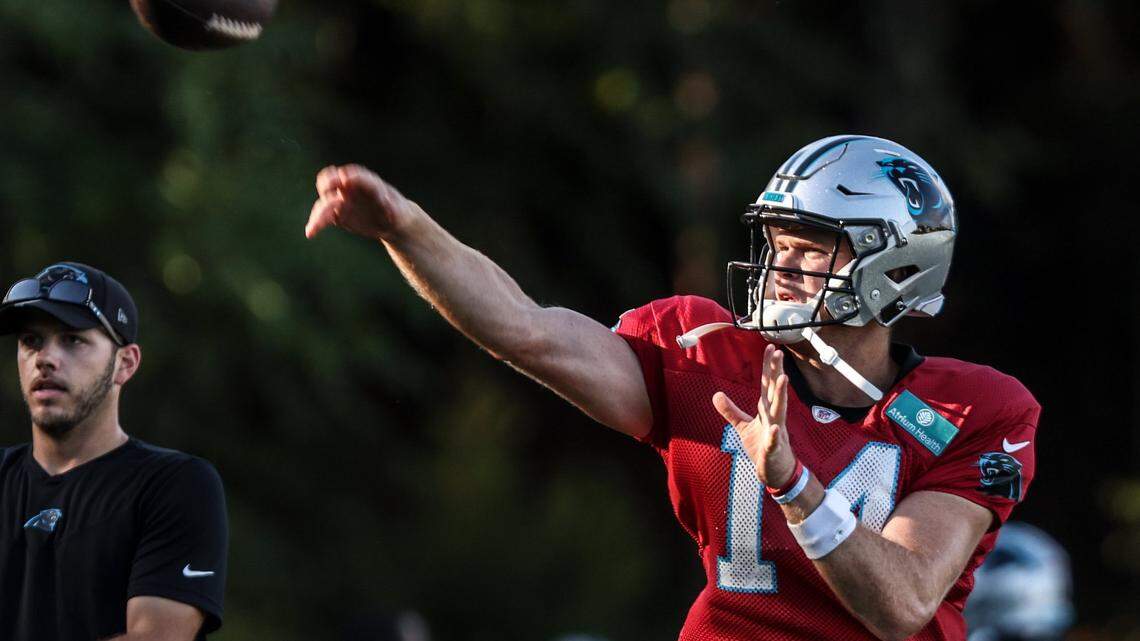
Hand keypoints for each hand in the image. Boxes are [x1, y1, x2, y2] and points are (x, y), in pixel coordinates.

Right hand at [305, 164, 420, 241]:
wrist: (392, 223)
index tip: (344, 180)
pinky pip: (323, 217)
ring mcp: (341, 200)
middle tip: (330, 198)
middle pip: (331, 181)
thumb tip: (386, 198)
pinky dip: (316, 223)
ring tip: (314, 227)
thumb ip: (390, 202)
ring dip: (318, 214)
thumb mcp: (398, 207)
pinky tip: (311, 232)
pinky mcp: (337, 214)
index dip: (350, 177)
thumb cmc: (397, 211)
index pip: (355, 174)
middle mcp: (349, 187)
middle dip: (327, 186)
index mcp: (365, 181)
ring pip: (324, 202)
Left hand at [713, 344, 796, 487]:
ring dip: (780, 396)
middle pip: (774, 392)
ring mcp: (776, 433)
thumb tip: (716, 395)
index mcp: (766, 410)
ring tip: (782, 379)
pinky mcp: (773, 450)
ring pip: (779, 411)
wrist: (776, 472)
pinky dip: (774, 435)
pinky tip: (775, 428)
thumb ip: (731, 410)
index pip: (767, 385)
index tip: (770, 347)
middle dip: (776, 372)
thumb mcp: (743, 427)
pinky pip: (774, 442)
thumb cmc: (762, 446)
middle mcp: (774, 417)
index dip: (768, 367)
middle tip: (779, 353)